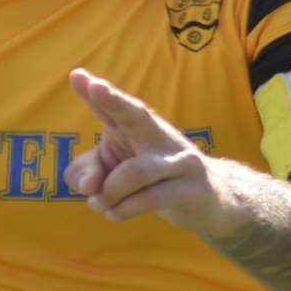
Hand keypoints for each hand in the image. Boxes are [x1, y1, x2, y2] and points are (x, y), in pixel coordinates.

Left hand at [62, 67, 243, 239]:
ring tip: (98, 204)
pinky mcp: (192, 189)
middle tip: (96, 88)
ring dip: (108, 193)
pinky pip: (150, 198)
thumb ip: (86, 174)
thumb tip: (88, 186)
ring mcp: (179, 161)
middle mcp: (159, 136)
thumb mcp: (111, 174)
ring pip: (134, 172)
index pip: (116, 107)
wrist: (213, 201)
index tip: (77, 76)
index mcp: (137, 127)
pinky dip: (123, 209)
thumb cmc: (152, 181)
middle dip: (113, 101)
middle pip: (136, 115)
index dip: (98, 94)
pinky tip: (114, 213)